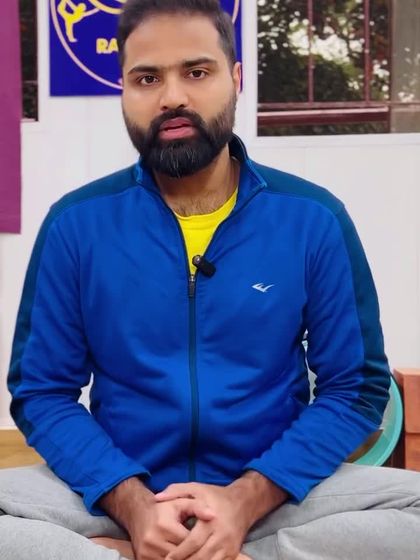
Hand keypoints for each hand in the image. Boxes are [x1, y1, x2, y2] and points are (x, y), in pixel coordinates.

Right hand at [99, 477, 214, 559]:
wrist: (138, 513)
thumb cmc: (163, 508)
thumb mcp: (180, 502)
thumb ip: (198, 507)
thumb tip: (213, 516)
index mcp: (164, 526)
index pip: (189, 542)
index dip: (198, 542)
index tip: (206, 541)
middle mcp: (153, 540)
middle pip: (181, 555)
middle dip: (192, 552)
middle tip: (201, 549)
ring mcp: (146, 552)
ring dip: (183, 557)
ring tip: (192, 551)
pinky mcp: (142, 558)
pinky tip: (181, 554)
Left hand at [155, 482, 252, 559]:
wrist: (242, 503)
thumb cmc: (215, 496)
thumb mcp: (196, 488)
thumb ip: (176, 491)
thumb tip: (157, 498)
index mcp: (211, 520)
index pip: (193, 541)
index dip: (179, 553)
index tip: (167, 558)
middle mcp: (222, 535)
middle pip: (201, 556)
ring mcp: (229, 546)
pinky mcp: (233, 553)